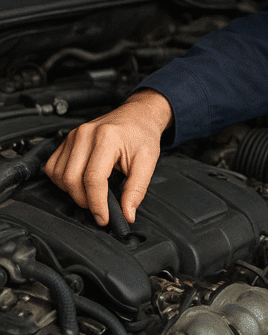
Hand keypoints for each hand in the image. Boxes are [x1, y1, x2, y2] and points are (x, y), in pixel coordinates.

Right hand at [44, 89, 172, 225]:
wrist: (137, 116)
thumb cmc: (142, 135)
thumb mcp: (148, 161)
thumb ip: (137, 189)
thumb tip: (127, 214)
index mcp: (107, 138)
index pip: (93, 179)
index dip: (97, 204)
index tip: (104, 218)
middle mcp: (86, 134)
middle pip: (72, 179)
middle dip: (84, 201)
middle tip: (100, 208)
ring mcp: (74, 135)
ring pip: (59, 175)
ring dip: (72, 192)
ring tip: (92, 194)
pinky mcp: (67, 139)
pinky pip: (53, 167)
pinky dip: (63, 181)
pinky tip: (80, 182)